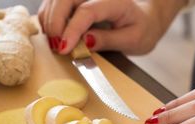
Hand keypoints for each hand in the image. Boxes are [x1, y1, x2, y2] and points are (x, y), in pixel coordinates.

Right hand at [38, 0, 186, 53]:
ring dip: (49, 21)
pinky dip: (49, 18)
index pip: (87, 10)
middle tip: (57, 47)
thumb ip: (109, 40)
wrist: (145, 19)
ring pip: (55, 0)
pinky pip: (54, 4)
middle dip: (55, 23)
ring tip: (56, 44)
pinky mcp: (76, 1)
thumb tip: (85, 42)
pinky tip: (55, 35)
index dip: (72, 30)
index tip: (64, 48)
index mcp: (115, 1)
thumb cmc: (141, 29)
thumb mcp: (133, 40)